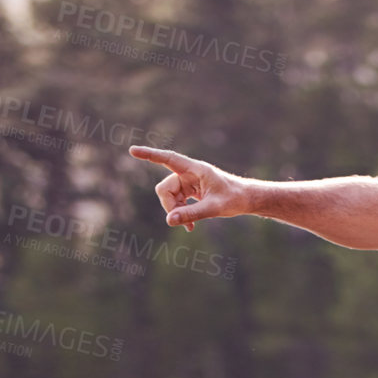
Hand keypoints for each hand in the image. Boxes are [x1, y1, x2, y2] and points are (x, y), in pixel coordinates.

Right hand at [128, 146, 248, 230]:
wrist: (245, 199)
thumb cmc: (233, 199)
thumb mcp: (213, 208)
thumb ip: (191, 214)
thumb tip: (169, 220)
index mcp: (195, 169)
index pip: (168, 159)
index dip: (150, 155)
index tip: (132, 151)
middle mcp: (188, 173)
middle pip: (165, 188)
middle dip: (169, 206)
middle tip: (181, 222)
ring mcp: (188, 182)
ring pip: (169, 197)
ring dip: (175, 212)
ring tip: (190, 226)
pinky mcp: (189, 191)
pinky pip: (176, 202)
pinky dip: (180, 214)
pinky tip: (190, 227)